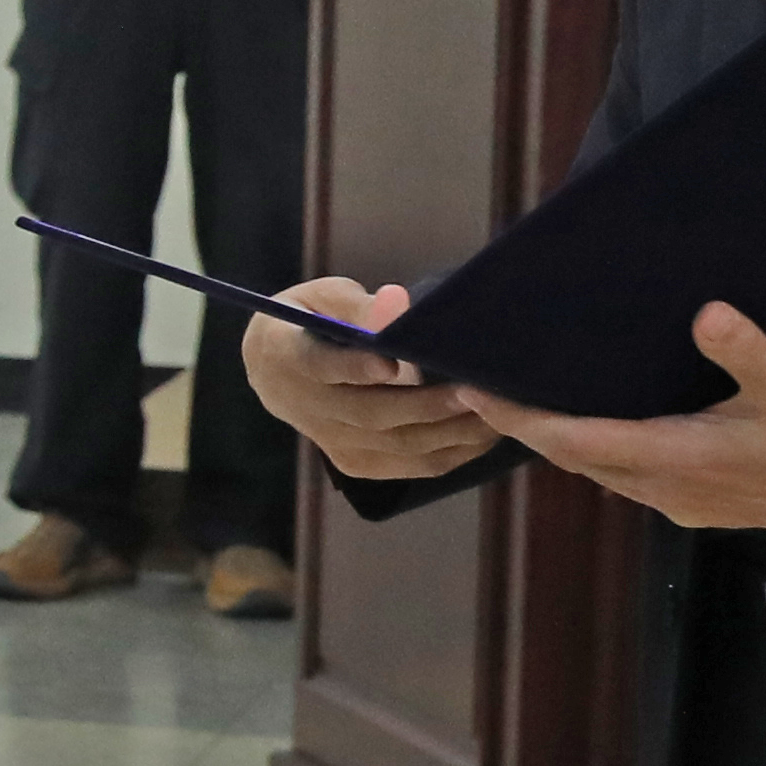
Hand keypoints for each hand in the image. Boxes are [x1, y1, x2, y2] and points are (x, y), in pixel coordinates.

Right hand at [243, 278, 494, 483]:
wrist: (270, 372)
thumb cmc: (307, 322)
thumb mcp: (321, 299)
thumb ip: (358, 304)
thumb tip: (396, 302)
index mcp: (290, 358)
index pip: (323, 366)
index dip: (358, 368)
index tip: (392, 364)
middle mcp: (307, 408)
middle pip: (370, 414)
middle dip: (426, 405)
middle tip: (474, 389)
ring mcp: (331, 442)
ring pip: (395, 445)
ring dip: (448, 433)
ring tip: (495, 412)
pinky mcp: (354, 462)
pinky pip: (407, 466)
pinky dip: (450, 453)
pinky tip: (482, 435)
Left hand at [464, 305, 765, 535]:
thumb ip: (748, 351)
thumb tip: (707, 315)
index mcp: (682, 461)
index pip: (576, 442)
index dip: (521, 419)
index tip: (474, 392)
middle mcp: (671, 491)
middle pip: (578, 458)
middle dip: (529, 426)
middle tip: (485, 387)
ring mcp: (687, 503)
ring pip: (604, 470)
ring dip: (565, 440)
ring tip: (528, 399)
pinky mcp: (706, 503)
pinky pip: (632, 476)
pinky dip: (603, 449)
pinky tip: (599, 420)